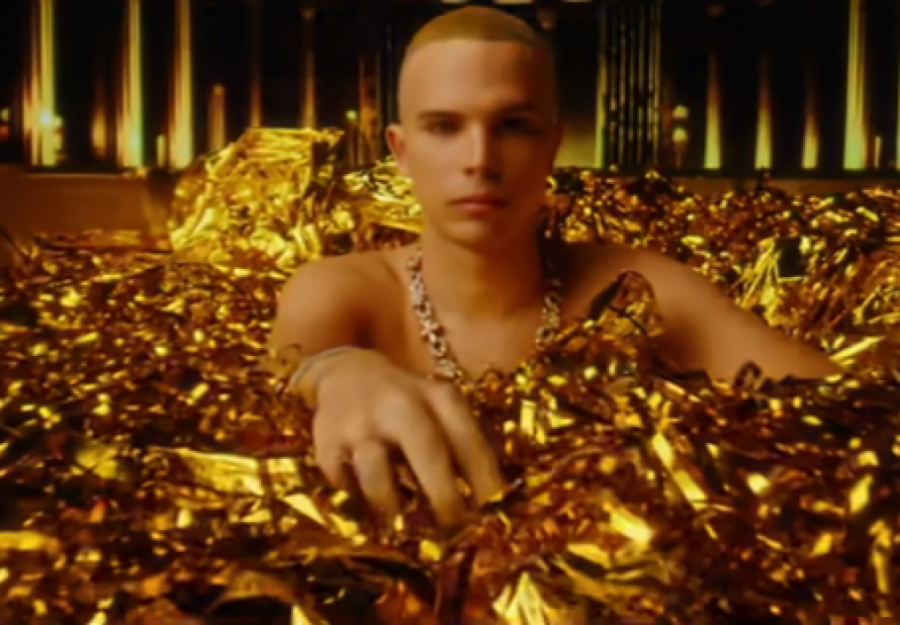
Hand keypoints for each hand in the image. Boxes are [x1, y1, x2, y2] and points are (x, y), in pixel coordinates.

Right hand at [308, 349, 504, 528]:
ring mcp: (361, 424)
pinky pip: (345, 486)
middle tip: (453, 531)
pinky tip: (366, 508)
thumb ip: (461, 448)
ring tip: (402, 526)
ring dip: (394, 509)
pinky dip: (357, 504)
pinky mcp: (327, 443)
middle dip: (444, 499)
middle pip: (428, 454)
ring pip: (379, 477)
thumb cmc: (407, 403)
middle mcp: (401, 404)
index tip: (493, 518)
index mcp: (438, 397)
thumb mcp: (439, 410)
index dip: (484, 483)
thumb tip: (487, 509)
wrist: (347, 373)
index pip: (468, 441)